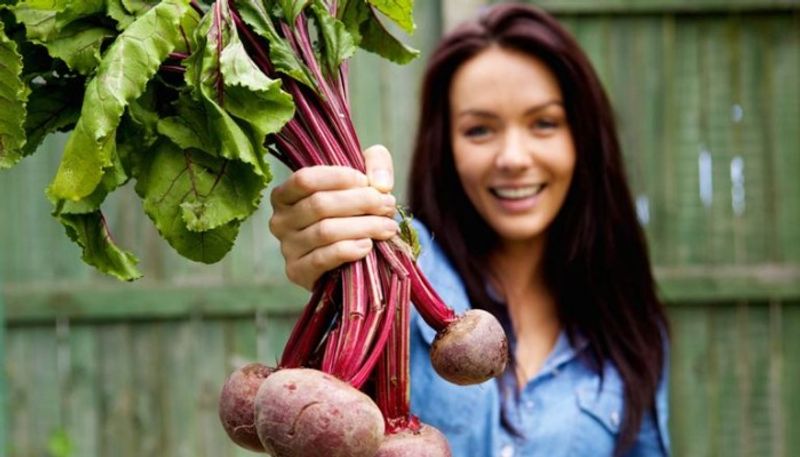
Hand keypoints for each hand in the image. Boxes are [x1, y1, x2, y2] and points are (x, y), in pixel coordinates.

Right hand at [269, 145, 398, 289]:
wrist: (350, 259)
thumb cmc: (353, 212)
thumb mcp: (364, 179)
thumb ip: (376, 164)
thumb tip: (380, 184)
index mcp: (286, 194)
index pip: (305, 179)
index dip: (339, 178)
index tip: (368, 182)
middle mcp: (280, 220)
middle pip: (319, 205)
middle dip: (361, 202)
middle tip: (388, 205)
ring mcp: (287, 248)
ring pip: (325, 231)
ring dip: (363, 227)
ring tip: (387, 227)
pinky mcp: (297, 271)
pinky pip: (322, 258)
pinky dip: (348, 250)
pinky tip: (367, 246)